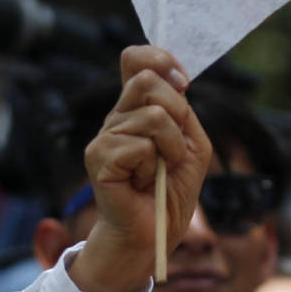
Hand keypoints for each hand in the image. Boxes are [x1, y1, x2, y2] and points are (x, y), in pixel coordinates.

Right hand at [83, 46, 211, 256]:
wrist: (153, 232)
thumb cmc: (169, 191)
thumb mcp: (192, 144)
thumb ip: (184, 111)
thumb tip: (175, 83)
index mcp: (134, 109)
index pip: (135, 59)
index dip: (160, 59)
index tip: (183, 83)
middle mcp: (115, 118)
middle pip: (147, 80)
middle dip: (176, 112)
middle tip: (173, 148)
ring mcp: (103, 138)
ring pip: (154, 117)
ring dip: (171, 148)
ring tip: (158, 172)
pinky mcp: (98, 159)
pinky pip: (141, 146)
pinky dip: (153, 167)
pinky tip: (141, 183)